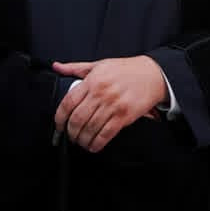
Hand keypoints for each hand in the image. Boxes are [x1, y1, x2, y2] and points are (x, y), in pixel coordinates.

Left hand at [52, 57, 166, 152]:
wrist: (152, 75)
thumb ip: (75, 68)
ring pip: (90, 129)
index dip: (59, 118)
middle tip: (71, 136)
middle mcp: (101, 93)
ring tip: (81, 142)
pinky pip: (106, 135)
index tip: (59, 126)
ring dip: (82, 140)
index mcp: (92, 80)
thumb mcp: (99, 64)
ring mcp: (113, 106)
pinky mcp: (124, 117)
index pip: (68, 102)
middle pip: (77, 119)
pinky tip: (93, 145)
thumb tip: (57, 66)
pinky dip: (96, 144)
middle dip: (71, 132)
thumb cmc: (126, 70)